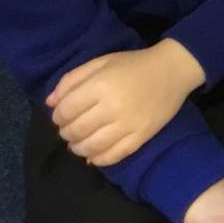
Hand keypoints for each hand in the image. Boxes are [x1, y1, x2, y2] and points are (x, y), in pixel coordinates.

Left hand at [46, 40, 204, 167]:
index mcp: (101, 85)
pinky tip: (94, 155)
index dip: (57, 116)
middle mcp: (112, 107)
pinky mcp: (141, 137)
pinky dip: (98, 160)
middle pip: (75, 131)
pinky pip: (113, 156)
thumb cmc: (133, 64)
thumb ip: (72, 80)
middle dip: (66, 132)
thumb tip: (50, 103)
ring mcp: (128, 125)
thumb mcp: (101, 62)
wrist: (173, 70)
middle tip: (70, 129)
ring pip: (91, 147)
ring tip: (78, 143)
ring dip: (78, 148)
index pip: (65, 111)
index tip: (61, 115)